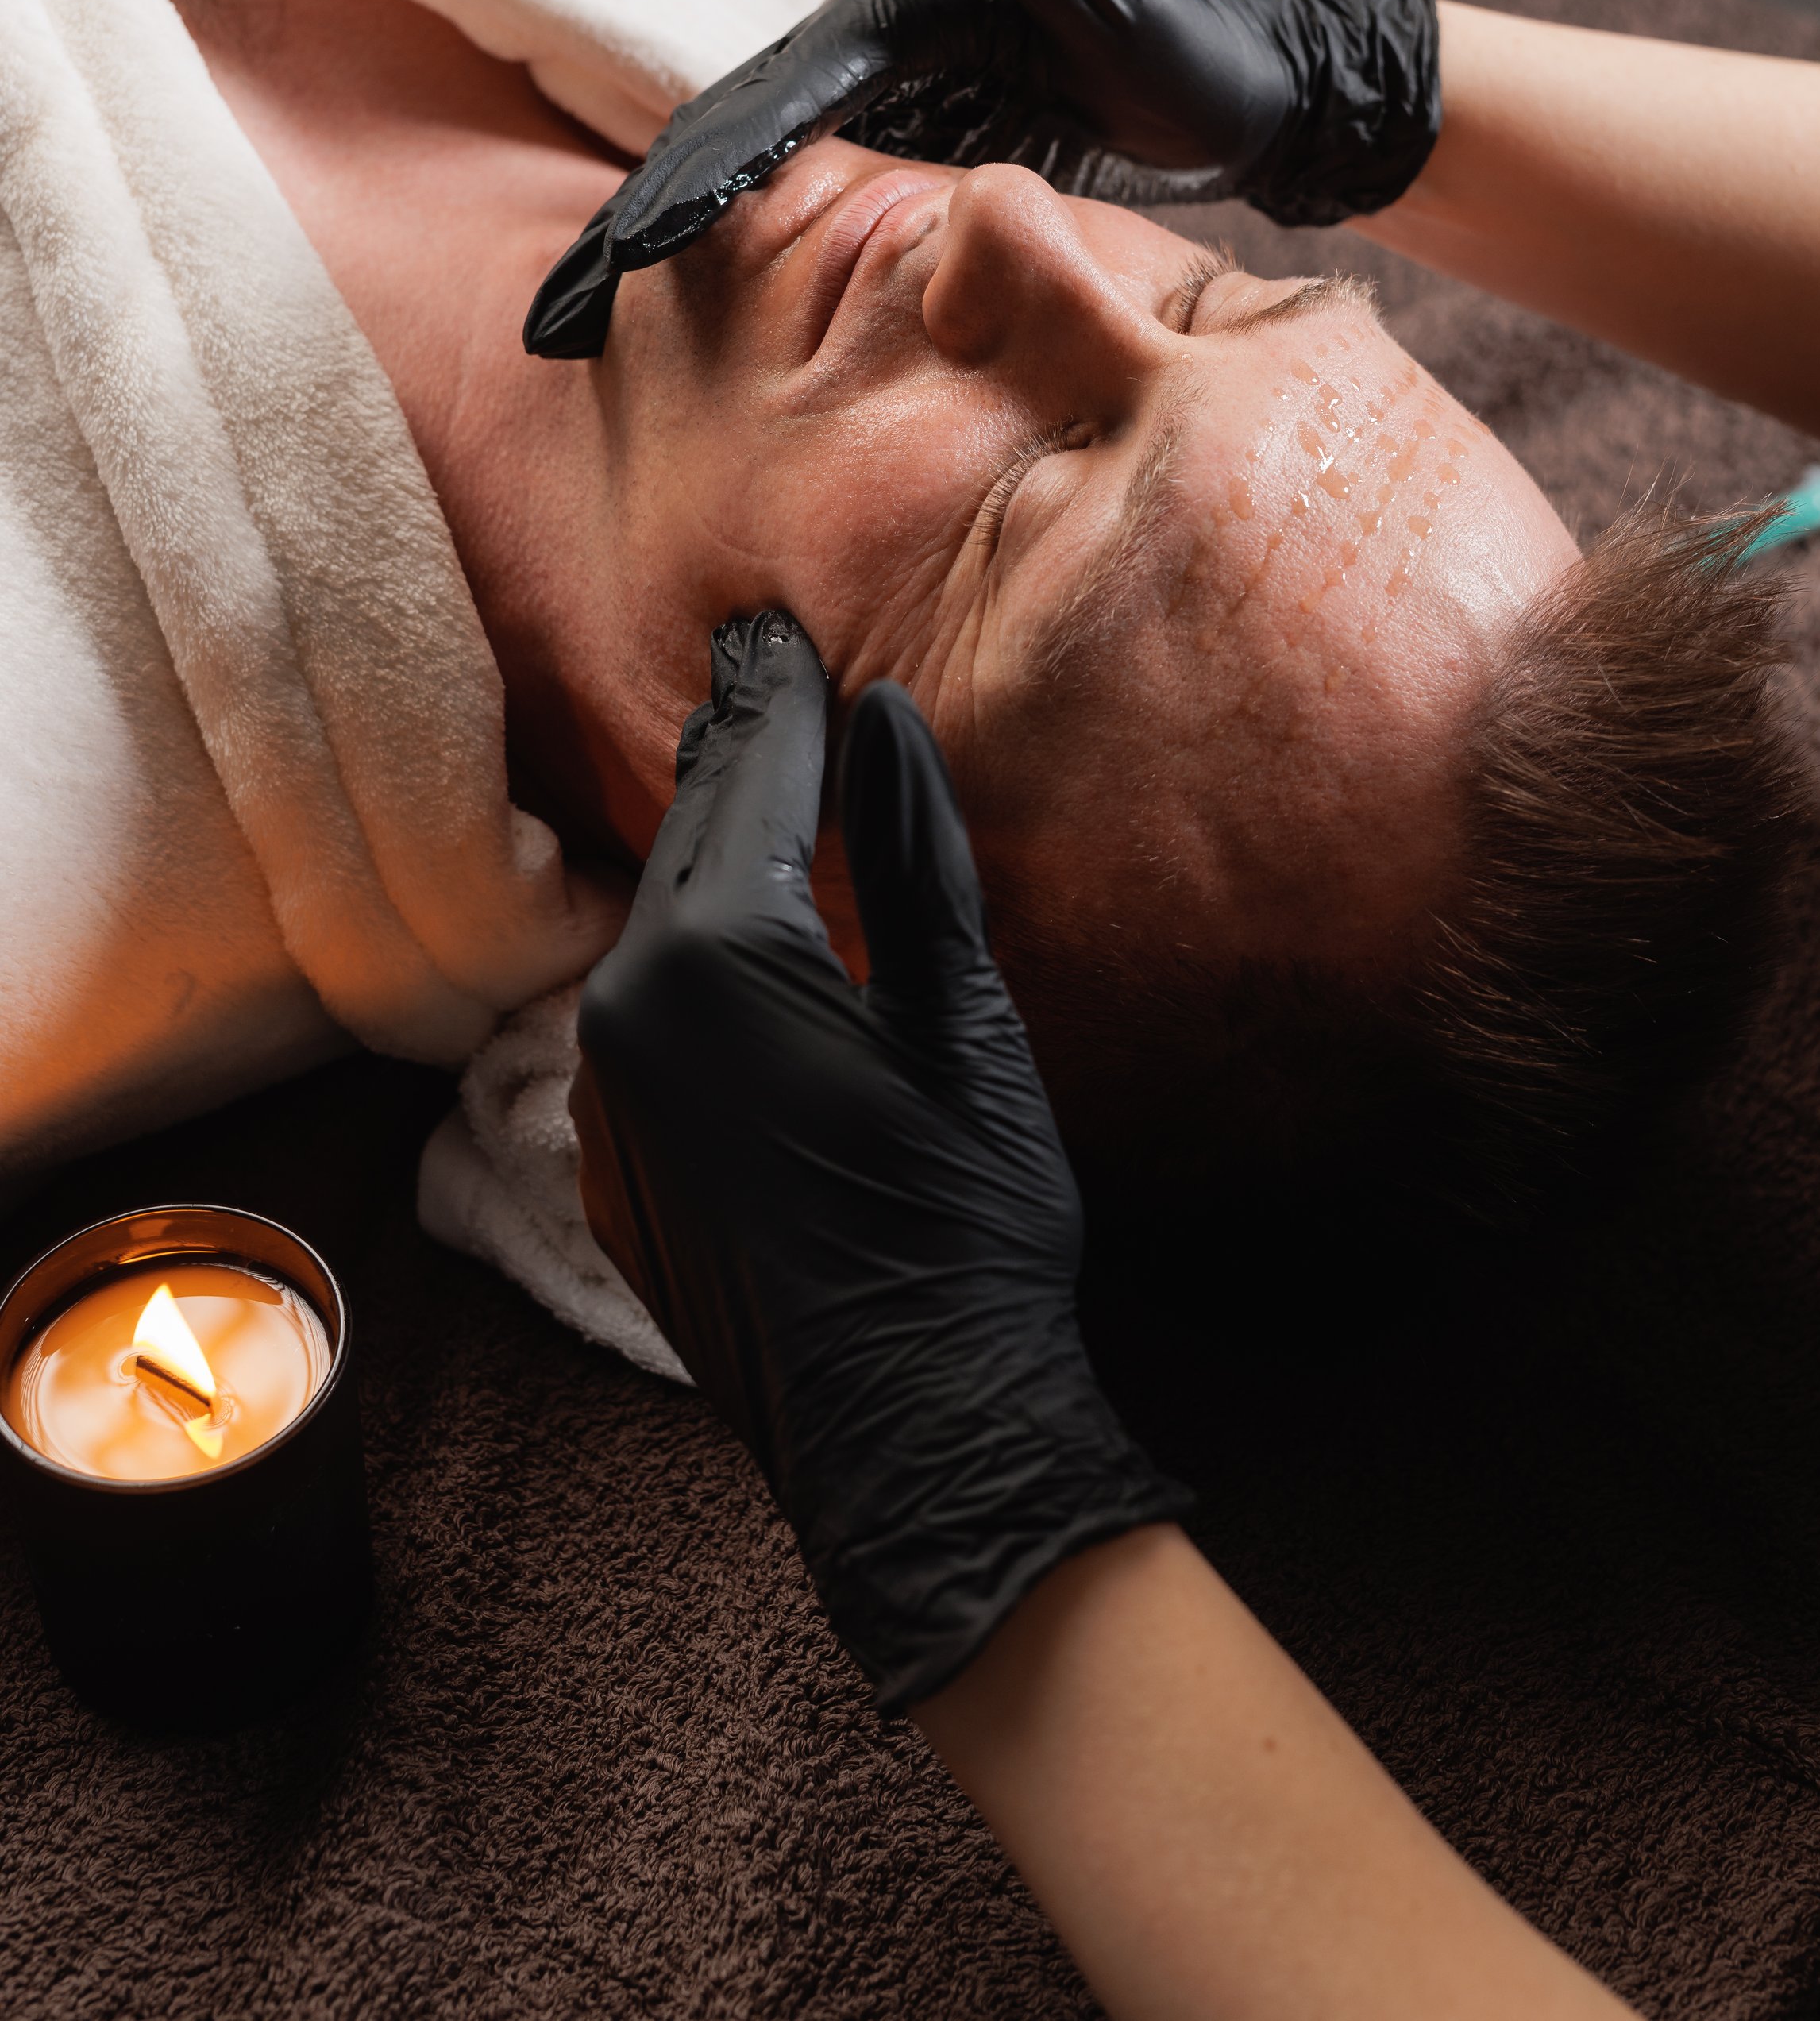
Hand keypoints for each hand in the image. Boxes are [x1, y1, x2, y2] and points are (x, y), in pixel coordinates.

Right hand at [525, 0, 1438, 357]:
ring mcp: (885, 96)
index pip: (766, 102)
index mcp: (898, 13)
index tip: (627, 254)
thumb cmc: (1186, 49)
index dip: (691, 181)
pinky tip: (674, 324)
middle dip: (638, 228)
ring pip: (745, 184)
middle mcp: (875, 45)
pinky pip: (794, 211)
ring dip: (658, 255)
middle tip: (557, 321)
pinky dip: (724, 265)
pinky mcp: (907, 142)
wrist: (1252, 93)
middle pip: (728, 143)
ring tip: (575, 333)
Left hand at [570, 610, 1185, 1712]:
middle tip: (750, 668)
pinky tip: (723, 945)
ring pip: (653, 933)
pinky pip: (637, 1025)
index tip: (775, 630)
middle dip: (728, 755)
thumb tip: (881, 718)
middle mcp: (625, 1015)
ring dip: (701, 857)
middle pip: (686, 842)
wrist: (914, 1440)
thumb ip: (914, 857)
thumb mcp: (965, 1020)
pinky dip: (681, 963)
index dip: (777, 699)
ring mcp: (603, 1103)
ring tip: (739, 785)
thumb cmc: (965, 1224)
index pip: (750, 781)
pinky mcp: (609, 1171)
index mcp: (717, 957)